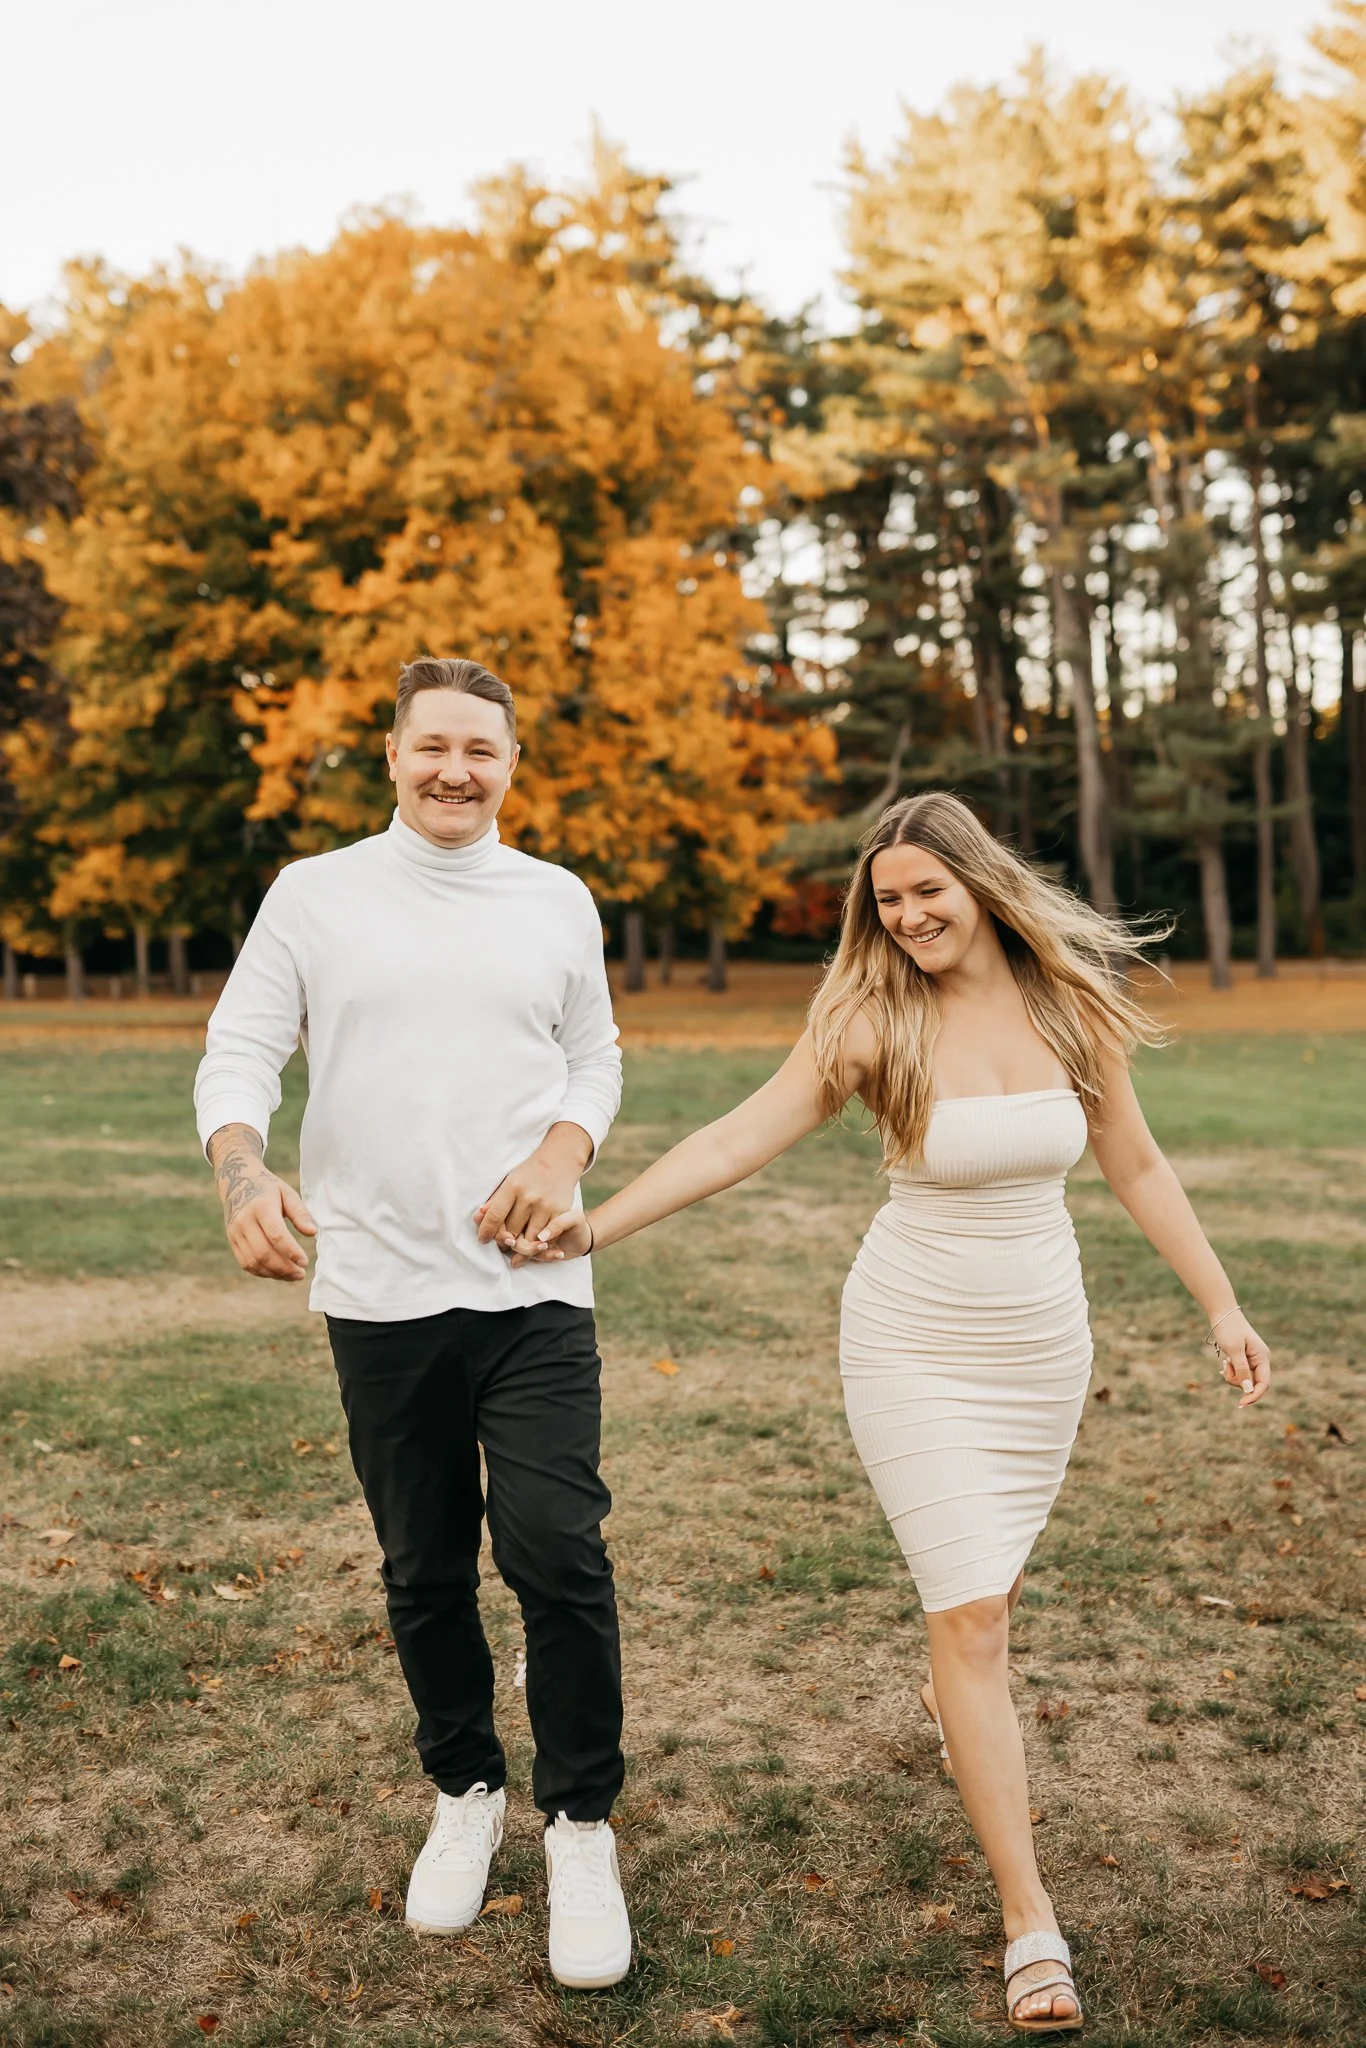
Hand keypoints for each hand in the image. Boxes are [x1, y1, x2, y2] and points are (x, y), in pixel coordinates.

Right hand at [208, 1124, 315, 1280]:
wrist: (236, 1181)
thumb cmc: (267, 1188)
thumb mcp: (287, 1193)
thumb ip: (300, 1213)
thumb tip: (312, 1233)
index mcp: (261, 1206)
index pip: (276, 1235)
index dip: (291, 1251)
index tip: (305, 1262)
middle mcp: (244, 1221)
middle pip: (263, 1252)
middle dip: (284, 1268)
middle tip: (301, 1274)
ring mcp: (235, 1232)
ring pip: (253, 1261)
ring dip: (274, 1273)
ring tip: (292, 1275)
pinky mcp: (232, 1240)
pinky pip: (245, 1263)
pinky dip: (262, 1272)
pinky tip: (277, 1272)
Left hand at [475, 1122, 590, 1267]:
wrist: (560, 1160)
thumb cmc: (530, 1172)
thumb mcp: (510, 1180)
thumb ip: (495, 1200)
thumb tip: (478, 1218)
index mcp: (513, 1187)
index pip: (495, 1216)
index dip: (486, 1231)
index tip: (483, 1240)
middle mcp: (529, 1198)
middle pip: (511, 1231)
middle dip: (504, 1240)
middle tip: (502, 1242)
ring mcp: (546, 1206)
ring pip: (529, 1239)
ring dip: (521, 1246)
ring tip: (517, 1244)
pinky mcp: (561, 1213)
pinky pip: (547, 1238)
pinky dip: (539, 1244)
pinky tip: (534, 1244)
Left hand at [1210, 1309, 1270, 1407]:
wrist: (1222, 1313)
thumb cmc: (1228, 1329)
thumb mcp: (1234, 1350)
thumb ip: (1242, 1370)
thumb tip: (1249, 1389)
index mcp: (1262, 1357)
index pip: (1263, 1383)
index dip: (1254, 1395)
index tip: (1241, 1403)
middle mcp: (1260, 1359)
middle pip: (1253, 1383)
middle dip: (1238, 1382)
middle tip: (1225, 1370)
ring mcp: (1253, 1359)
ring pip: (1245, 1380)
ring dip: (1233, 1376)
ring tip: (1225, 1363)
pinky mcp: (1245, 1359)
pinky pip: (1240, 1374)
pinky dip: (1231, 1372)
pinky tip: (1225, 1365)